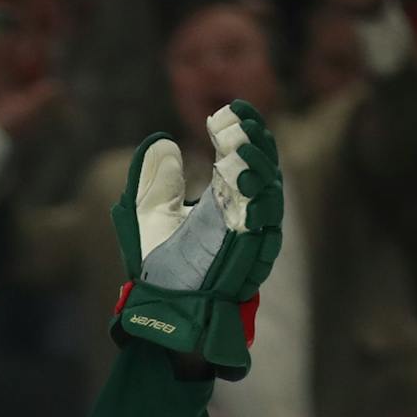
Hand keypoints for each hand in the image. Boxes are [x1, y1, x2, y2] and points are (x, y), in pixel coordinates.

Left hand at [111, 100, 283, 375]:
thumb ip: (152, 180)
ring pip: (269, 197)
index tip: (230, 108)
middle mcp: (245, 213)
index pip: (246, 154)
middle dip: (254, 144)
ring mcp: (251, 237)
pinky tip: (243, 186)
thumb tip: (159, 141)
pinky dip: (256, 207)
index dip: (244, 130)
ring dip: (256, 170)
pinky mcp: (250, 260)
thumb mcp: (146, 214)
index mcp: (226, 197)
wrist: (161, 307)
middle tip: (238, 124)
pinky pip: (262, 229)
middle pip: (264, 169)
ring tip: (239, 148)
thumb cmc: (160, 263)